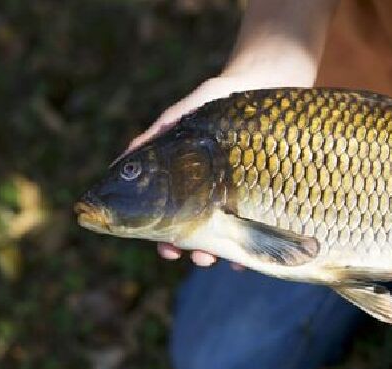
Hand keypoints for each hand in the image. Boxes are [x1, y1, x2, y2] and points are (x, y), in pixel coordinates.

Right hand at [126, 75, 310, 267]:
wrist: (272, 85)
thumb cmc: (224, 102)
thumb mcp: (189, 116)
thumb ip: (159, 138)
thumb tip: (119, 165)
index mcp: (191, 182)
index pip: (172, 219)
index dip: (166, 239)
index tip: (167, 249)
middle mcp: (216, 196)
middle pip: (201, 234)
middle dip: (194, 251)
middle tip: (194, 256)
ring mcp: (244, 199)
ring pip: (229, 237)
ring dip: (220, 253)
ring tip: (215, 258)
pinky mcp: (271, 198)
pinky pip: (262, 230)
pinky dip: (254, 249)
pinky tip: (248, 260)